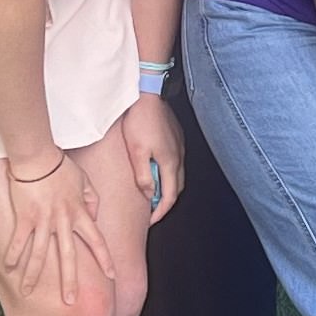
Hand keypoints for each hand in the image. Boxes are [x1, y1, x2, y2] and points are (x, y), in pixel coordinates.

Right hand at [3, 150, 111, 310]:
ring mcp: (43, 220)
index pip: (97, 240)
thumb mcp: (84, 180)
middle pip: (68, 256)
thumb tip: (95, 213)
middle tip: (70, 302)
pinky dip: (12, 254)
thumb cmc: (61, 166)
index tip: (112, 276)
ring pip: (40, 254)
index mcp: (80, 213)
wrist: (38, 155)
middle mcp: (63, 220)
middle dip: (70, 281)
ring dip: (34, 275)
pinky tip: (8, 268)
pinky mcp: (25, 216)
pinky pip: (18, 240)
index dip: (105, 259)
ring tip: (28, 292)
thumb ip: (92, 198)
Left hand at [116, 92, 183, 219]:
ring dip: (167, 187)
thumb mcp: (136, 152)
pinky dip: (168, 173)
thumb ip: (143, 176)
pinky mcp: (176, 137)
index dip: (161, 212)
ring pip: (178, 175)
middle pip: (177, 188)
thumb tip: (149, 194)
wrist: (148, 94)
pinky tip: (156, 170)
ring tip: (152, 192)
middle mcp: (179, 156)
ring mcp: (180, 146)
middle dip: (166, 203)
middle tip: (152, 211)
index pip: (169, 197)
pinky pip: (176, 162)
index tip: (151, 221)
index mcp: (170, 162)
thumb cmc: (140, 120)